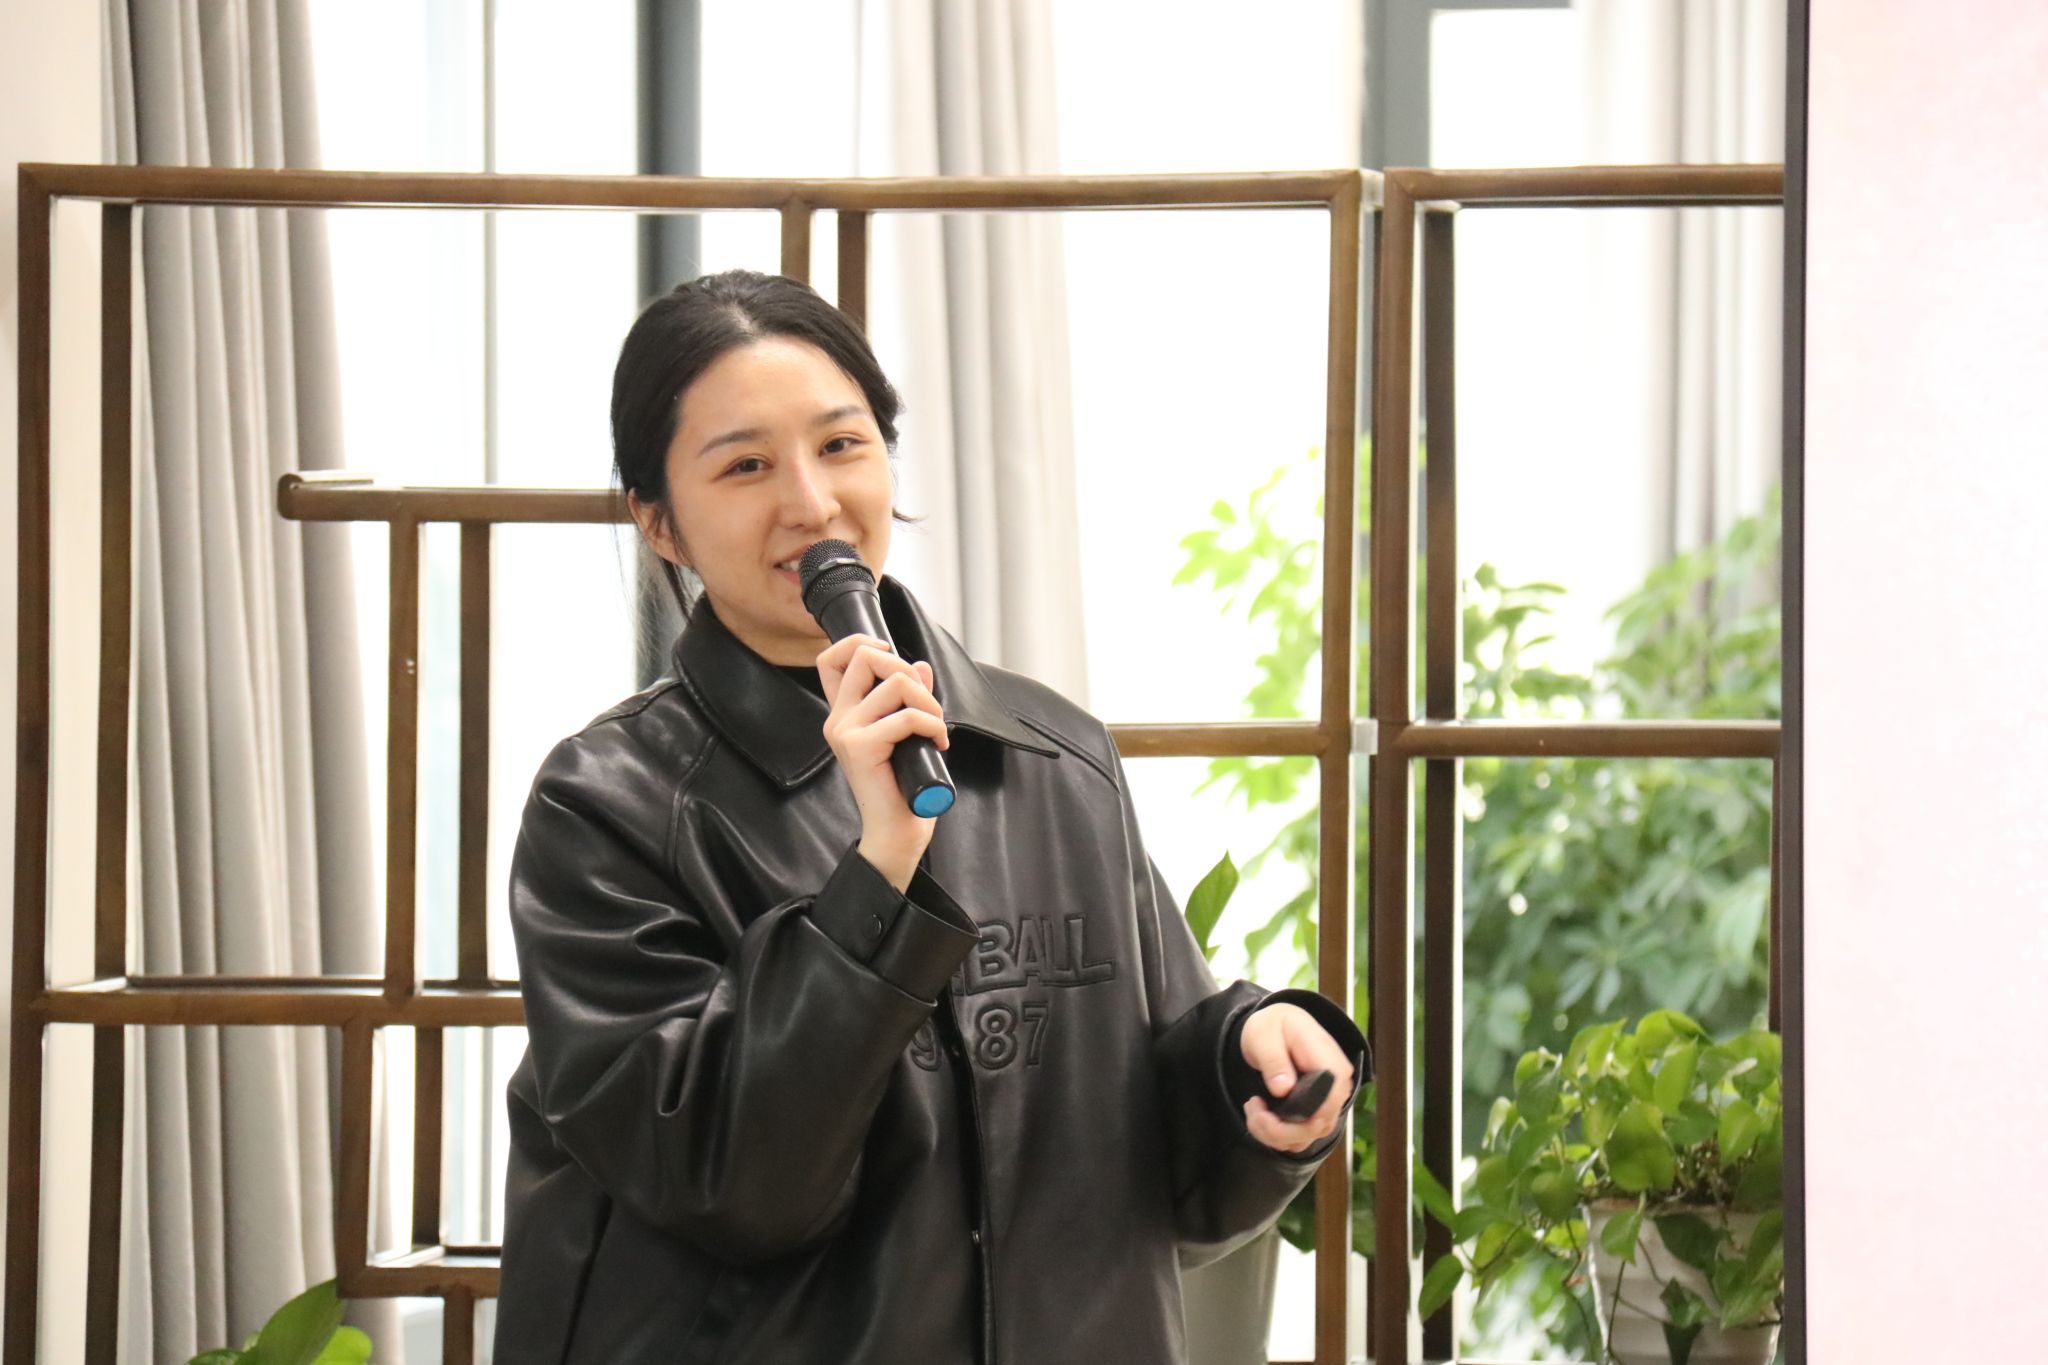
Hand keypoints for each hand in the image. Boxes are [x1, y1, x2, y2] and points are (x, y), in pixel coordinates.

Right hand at [817, 634, 948, 891]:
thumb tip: (920, 666)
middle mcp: (837, 719)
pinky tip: (939, 745)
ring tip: (936, 730)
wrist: (896, 834)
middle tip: (925, 704)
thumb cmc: (903, 789)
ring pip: (896, 682)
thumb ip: (910, 699)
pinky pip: (907, 716)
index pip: (831, 659)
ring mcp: (845, 732)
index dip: (860, 643)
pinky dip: (933, 726)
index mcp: (843, 714)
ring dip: (929, 703)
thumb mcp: (908, 734)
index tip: (892, 657)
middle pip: (867, 656)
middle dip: (908, 670)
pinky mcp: (860, 747)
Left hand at [1239, 1003, 1353, 1153]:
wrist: (1276, 1026)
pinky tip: (1260, 1115)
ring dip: (1273, 1134)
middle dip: (1278, 1129)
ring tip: (1253, 1108)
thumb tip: (1283, 1089)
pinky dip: (1276, 1135)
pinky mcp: (1316, 1114)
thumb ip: (1274, 1060)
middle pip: (1318, 1126)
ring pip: (1308, 1137)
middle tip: (1251, 1107)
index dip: (1299, 1118)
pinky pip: (1301, 1137)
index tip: (1263, 1110)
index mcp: (1331, 1063)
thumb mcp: (1265, 1035)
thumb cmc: (1273, 1026)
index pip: (1329, 1102)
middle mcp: (1336, 1087)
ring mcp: (1328, 1103)